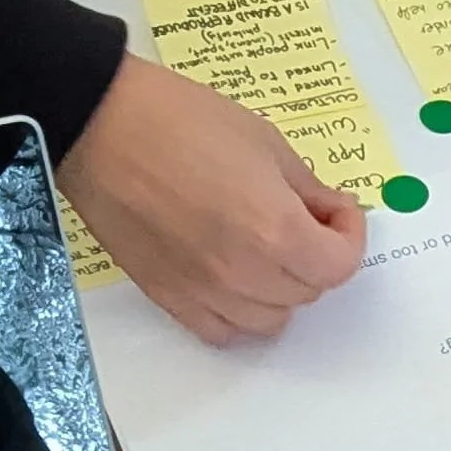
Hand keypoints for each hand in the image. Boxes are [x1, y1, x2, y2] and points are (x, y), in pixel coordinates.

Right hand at [58, 55, 365, 344]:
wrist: (102, 127)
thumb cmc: (181, 121)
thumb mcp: (265, 141)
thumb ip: (307, 188)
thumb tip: (329, 212)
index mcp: (275, 229)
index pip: (339, 266)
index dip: (348, 236)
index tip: (336, 211)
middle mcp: (243, 273)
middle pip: (308, 292)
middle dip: (316, 255)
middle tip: (302, 218)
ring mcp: (203, 292)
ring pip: (270, 319)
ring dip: (281, 287)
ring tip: (265, 247)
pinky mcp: (168, 297)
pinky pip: (222, 330)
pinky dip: (238, 311)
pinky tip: (232, 276)